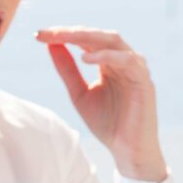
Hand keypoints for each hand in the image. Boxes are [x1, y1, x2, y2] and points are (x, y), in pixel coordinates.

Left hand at [36, 27, 167, 182]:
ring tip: (64, 38)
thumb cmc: (108, 125)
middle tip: (48, 34)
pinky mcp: (144, 82)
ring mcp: (136, 70)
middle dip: (71, 31)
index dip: (63, 34)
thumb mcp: (79, 94)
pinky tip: (85, 58)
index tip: (39, 35)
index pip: (86, 39)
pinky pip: (127, 60)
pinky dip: (106, 56)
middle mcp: (124, 61)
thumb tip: (50, 44)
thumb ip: (67, 70)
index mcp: (110, 63)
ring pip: (113, 40)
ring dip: (87, 36)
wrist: (127, 151)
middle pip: (98, 35)